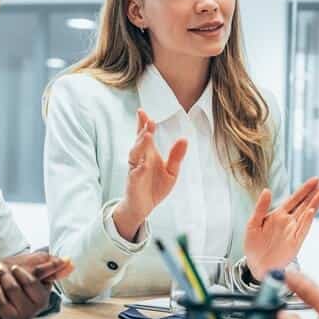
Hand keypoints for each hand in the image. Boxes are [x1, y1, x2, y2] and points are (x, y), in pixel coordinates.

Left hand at [0, 252, 72, 318]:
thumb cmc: (9, 282)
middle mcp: (28, 312)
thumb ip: (48, 267)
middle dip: (4, 276)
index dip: (20, 272)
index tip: (12, 265)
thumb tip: (69, 261)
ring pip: (2, 303)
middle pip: (14, 291)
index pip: (31, 284)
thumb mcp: (30, 271)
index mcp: (39, 300)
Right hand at [112, 109, 187, 240]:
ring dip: (140, 145)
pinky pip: (136, 173)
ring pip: (135, 154)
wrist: (144, 207)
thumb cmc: (155, 187)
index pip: (144, 135)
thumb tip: (184, 139)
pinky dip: (140, 167)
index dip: (143, 124)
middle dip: (143, 130)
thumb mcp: (171, 171)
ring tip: (146, 136)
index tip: (142, 111)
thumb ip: (177, 156)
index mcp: (149, 154)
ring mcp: (135, 170)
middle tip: (149, 120)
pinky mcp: (133, 182)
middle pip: (140, 142)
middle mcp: (140, 159)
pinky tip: (144, 163)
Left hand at [243, 177, 318, 280]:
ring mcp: (293, 232)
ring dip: (315, 204)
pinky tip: (311, 211)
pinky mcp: (295, 243)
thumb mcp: (253, 224)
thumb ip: (260, 207)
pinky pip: (302, 230)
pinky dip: (307, 220)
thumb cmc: (254, 246)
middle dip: (317, 192)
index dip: (305, 189)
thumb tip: (266, 190)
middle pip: (306, 204)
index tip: (316, 179)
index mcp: (278, 215)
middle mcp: (289, 222)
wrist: (256, 266)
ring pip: (307, 215)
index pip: (295, 199)